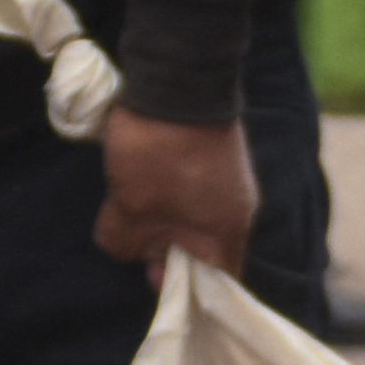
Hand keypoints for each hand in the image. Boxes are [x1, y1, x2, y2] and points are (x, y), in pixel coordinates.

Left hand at [94, 107, 255, 273]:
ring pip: (193, 215)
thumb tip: (130, 247)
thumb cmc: (158, 156)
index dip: (181, 286)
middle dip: (164, 245)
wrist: (176, 77)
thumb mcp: (127, 211)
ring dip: (162, 214)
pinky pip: (192, 189)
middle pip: (202, 248)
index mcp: (228, 232)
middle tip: (130, 230)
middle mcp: (240, 208)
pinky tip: (141, 175)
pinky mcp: (218, 153)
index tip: (147, 269)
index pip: (216, 283)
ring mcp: (232, 178)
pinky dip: (168, 190)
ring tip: (130, 196)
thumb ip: (124, 244)